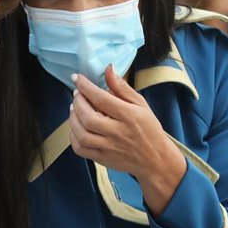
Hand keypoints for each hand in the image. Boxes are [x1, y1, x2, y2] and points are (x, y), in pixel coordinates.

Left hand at [70, 70, 186, 215]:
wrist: (155, 159)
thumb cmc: (148, 128)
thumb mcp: (140, 104)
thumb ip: (122, 87)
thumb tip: (108, 68)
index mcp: (129, 116)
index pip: (102, 99)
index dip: (86, 87)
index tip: (77, 78)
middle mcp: (118, 133)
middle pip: (89, 117)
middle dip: (77, 103)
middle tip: (77, 95)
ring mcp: (109, 148)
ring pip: (82, 134)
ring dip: (72, 119)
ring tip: (74, 109)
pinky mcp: (102, 159)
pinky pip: (80, 149)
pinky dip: (73, 136)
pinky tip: (76, 127)